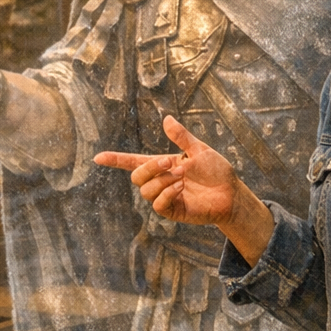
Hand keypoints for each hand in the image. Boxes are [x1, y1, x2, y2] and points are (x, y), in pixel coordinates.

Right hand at [94, 116, 240, 227]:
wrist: (232, 193)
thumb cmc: (217, 172)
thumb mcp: (199, 150)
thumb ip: (181, 137)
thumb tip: (166, 119)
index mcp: (163, 165)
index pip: (133, 162)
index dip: (115, 160)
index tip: (98, 157)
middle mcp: (160, 182)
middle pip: (136, 177)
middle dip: (150, 168)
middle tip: (171, 162)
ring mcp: (165, 197)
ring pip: (145, 191)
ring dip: (162, 180)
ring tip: (183, 176)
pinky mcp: (173, 211)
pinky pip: (157, 205)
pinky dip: (167, 193)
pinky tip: (181, 187)